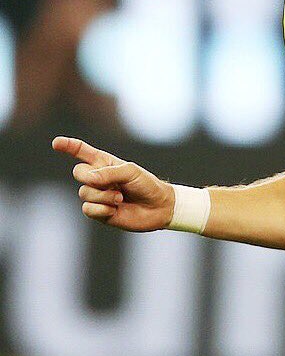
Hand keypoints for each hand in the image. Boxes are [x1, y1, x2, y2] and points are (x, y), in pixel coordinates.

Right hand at [52, 136, 174, 231]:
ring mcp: (97, 195)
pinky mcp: (98, 212)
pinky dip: (101, 209)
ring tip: (120, 198)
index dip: (69, 147)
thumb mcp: (131, 172)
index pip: (83, 152)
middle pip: (78, 172)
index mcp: (105, 163)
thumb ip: (108, 173)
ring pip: (84, 192)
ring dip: (103, 196)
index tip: (56, 143)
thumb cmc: (146, 184)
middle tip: (109, 183)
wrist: (158, 207)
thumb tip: (88, 179)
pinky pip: (87, 209)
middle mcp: (98, 178)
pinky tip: (115, 209)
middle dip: (90, 177)